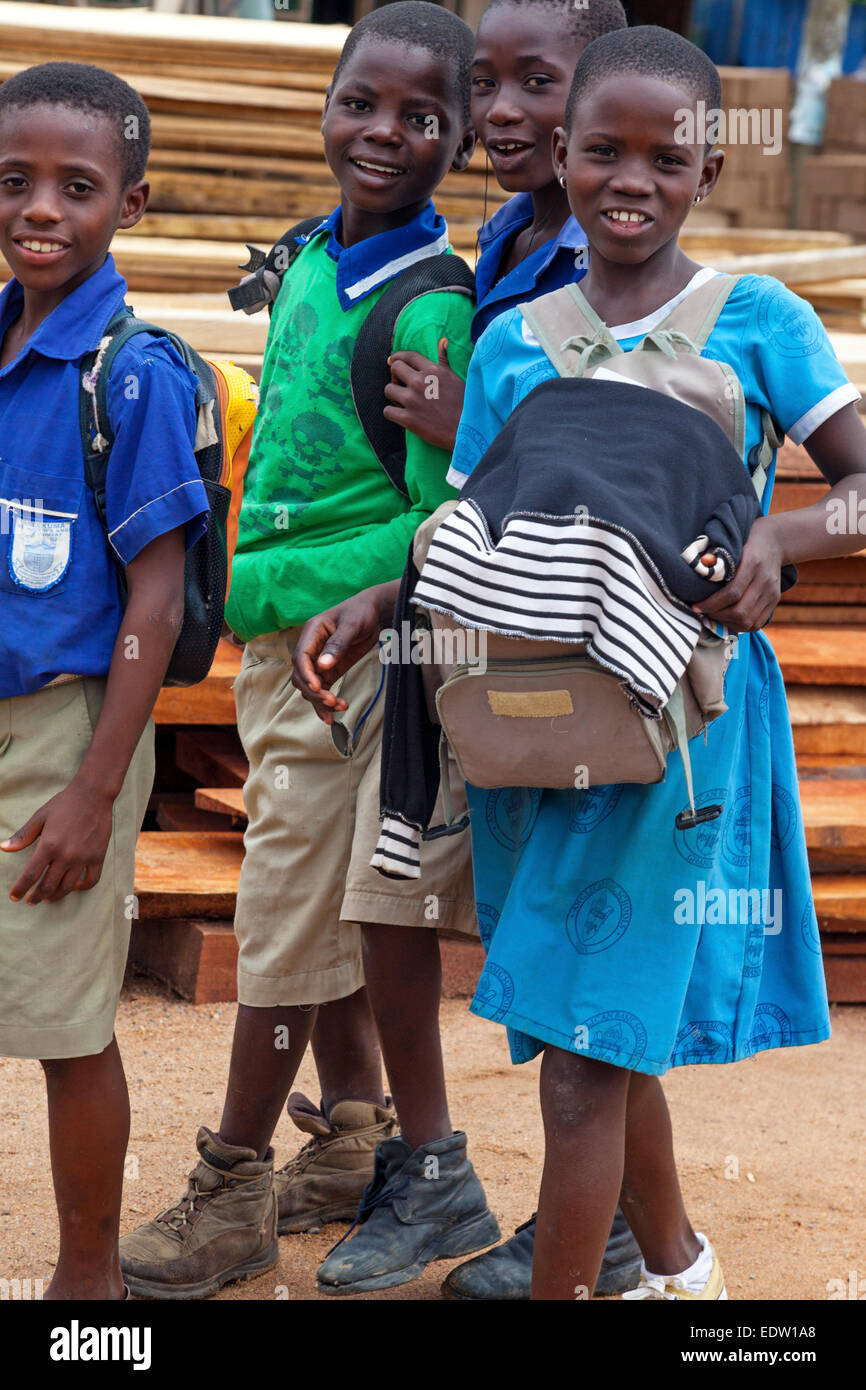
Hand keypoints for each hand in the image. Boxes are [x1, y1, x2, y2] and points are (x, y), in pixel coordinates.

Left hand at [1, 778, 114, 903]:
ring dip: (55, 896)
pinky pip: (91, 880)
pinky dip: (81, 887)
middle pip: (48, 885)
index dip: (21, 888)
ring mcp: (83, 857)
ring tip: (48, 898)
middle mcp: (66, 855)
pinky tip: (73, 886)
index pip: (31, 875)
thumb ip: (23, 835)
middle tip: (30, 900)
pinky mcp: (98, 856)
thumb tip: (4, 848)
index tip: (14, 896)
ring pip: (67, 887)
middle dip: (36, 897)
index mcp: (49, 845)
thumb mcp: (40, 817)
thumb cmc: (65, 803)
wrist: (94, 794)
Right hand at [292, 588, 388, 722]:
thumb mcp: (352, 625)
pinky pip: (322, 689)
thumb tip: (323, 665)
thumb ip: (338, 644)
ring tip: (339, 708)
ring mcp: (320, 661)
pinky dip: (326, 703)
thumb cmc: (361, 612)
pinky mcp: (330, 670)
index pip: (301, 658)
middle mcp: (311, 649)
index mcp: (311, 633)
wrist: (374, 613)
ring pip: (310, 687)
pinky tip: (334, 713)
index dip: (306, 675)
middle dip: (314, 692)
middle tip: (331, 701)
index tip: (318, 687)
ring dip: (320, 701)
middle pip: (301, 676)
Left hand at [384, 338, 464, 451]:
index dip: (397, 357)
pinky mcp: (408, 419)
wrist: (466, 431)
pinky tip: (400, 415)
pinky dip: (392, 413)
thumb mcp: (455, 378)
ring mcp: (413, 400)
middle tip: (401, 384)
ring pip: (388, 389)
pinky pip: (388, 411)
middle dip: (395, 375)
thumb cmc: (464, 404)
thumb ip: (444, 360)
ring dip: (393, 394)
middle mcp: (420, 382)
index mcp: (433, 370)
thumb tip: (442, 341)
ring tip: (401, 400)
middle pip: (394, 368)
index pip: (408, 356)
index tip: (392, 361)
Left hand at [692, 517, 785, 631]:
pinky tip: (727, 619)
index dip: (711, 604)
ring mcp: (772, 592)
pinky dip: (740, 625)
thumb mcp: (731, 544)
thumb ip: (716, 559)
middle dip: (717, 616)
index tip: (696, 607)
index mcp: (753, 563)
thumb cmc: (746, 542)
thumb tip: (697, 572)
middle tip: (703, 613)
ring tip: (713, 616)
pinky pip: (757, 623)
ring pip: (748, 621)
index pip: (731, 593)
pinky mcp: (774, 600)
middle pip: (740, 611)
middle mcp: (764, 580)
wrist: (776, 541)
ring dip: (727, 623)